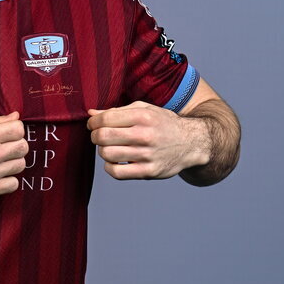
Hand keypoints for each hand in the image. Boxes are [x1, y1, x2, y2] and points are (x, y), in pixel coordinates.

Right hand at [0, 111, 28, 198]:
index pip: (19, 129)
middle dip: (17, 145)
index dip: (16, 130)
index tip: (8, 134)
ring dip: (13, 162)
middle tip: (5, 147)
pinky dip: (9, 180)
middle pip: (23, 147)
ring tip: (0, 161)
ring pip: (20, 165)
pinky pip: (13, 184)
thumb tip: (16, 116)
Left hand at [87, 102, 209, 179]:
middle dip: (95, 136)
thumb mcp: (145, 110)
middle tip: (99, 136)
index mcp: (143, 116)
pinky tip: (115, 162)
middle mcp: (146, 135)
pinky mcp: (149, 172)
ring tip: (110, 148)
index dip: (93, 122)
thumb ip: (117, 111)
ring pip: (107, 154)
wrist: (192, 143)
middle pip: (103, 137)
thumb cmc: (163, 124)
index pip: (105, 119)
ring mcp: (148, 155)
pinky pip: (117, 173)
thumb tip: (90, 114)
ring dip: (103, 151)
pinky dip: (110, 167)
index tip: (93, 125)